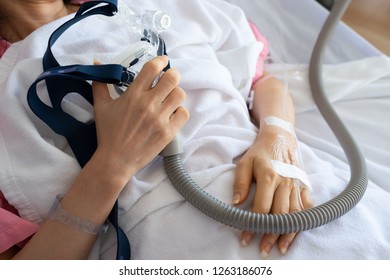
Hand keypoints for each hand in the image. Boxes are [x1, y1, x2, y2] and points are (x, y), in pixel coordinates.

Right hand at [91, 56, 188, 184]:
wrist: (116, 160)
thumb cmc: (108, 133)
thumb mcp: (101, 106)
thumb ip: (100, 83)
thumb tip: (98, 62)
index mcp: (133, 95)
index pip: (152, 68)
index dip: (161, 60)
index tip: (163, 61)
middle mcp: (148, 105)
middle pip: (172, 78)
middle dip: (172, 75)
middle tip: (168, 80)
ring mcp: (160, 119)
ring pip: (180, 95)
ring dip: (176, 93)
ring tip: (169, 98)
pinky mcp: (168, 132)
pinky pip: (183, 113)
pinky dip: (179, 111)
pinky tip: (171, 113)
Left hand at [233, 126, 312, 256]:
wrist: (280, 139)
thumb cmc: (259, 152)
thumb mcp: (245, 163)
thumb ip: (240, 183)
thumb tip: (234, 204)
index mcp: (269, 177)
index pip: (262, 208)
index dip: (253, 225)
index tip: (245, 238)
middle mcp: (286, 183)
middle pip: (280, 215)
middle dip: (271, 235)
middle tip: (263, 250)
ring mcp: (297, 185)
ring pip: (296, 214)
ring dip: (288, 233)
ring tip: (280, 248)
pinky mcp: (305, 185)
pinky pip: (307, 207)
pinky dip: (304, 221)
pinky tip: (297, 232)